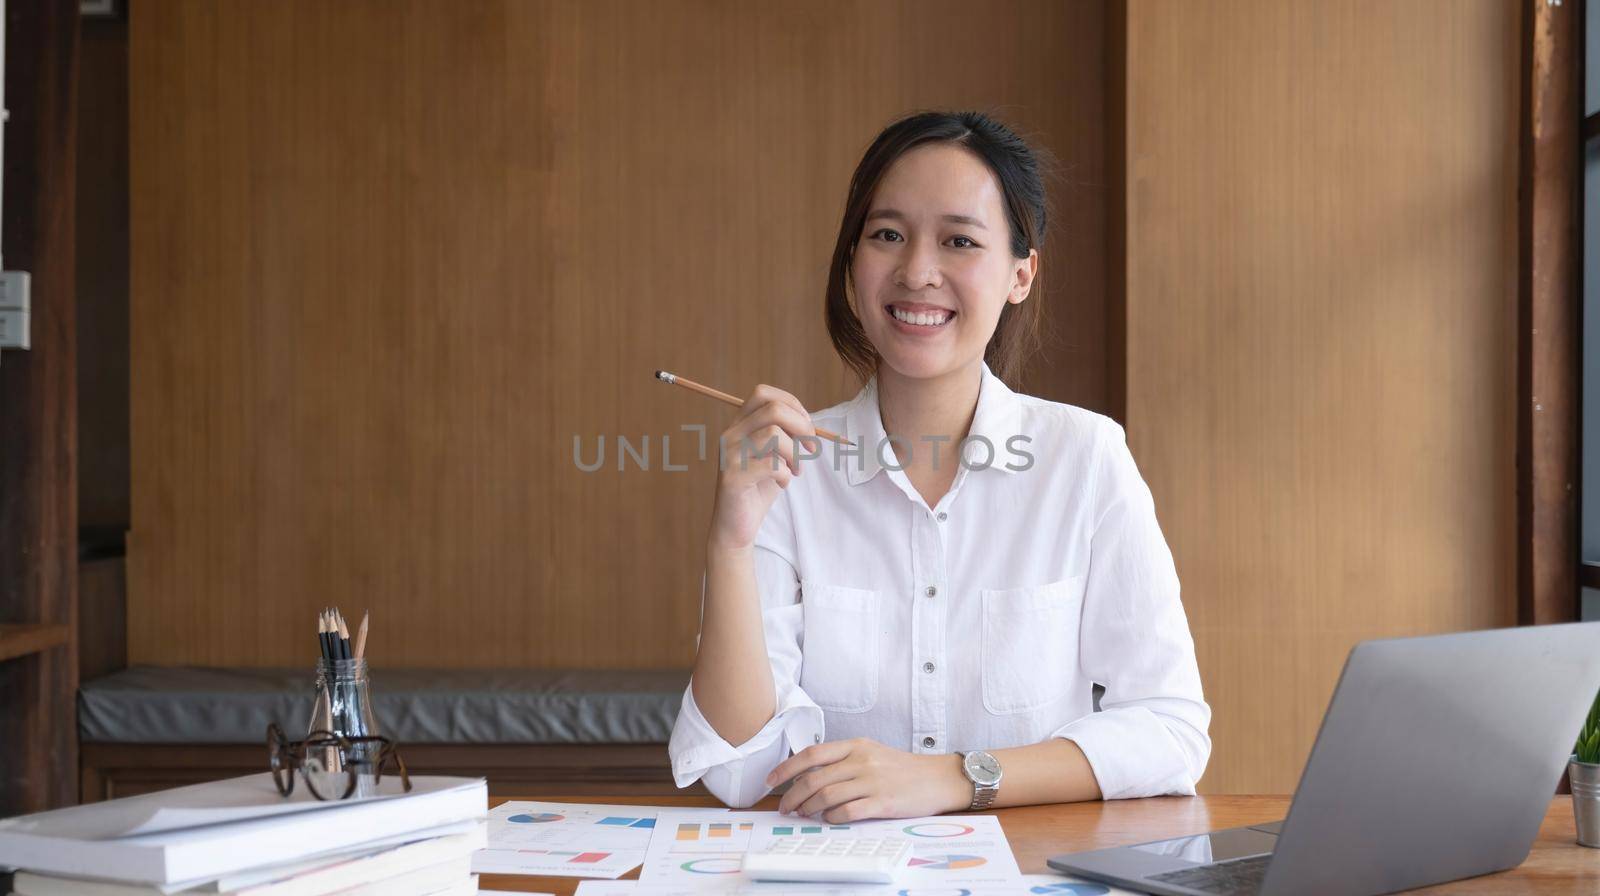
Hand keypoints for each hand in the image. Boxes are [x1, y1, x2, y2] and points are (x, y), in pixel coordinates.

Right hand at [707, 384, 817, 552]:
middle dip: (802, 427)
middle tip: (811, 449)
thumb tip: (810, 424)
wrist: (736, 527)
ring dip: (796, 454)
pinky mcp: (732, 478)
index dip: (792, 404)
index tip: (806, 427)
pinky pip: (772, 464)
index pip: (763, 393)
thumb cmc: (759, 489)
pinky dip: (785, 474)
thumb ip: (786, 436)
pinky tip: (782, 483)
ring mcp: (728, 455)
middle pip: (773, 409)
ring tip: (796, 471)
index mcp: (738, 425)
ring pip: (775, 435)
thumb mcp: (775, 456)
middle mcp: (730, 435)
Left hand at [766, 738, 970, 822]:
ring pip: (827, 795)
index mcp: (856, 746)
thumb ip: (843, 760)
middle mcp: (861, 761)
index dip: (786, 768)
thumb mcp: (871, 752)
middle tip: (784, 807)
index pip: (812, 755)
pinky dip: (832, 817)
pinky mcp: (883, 802)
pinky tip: (829, 819)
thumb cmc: (902, 768)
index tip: (771, 780)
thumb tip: (808, 776)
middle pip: (814, 778)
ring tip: (802, 814)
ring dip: (809, 808)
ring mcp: (872, 781)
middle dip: (792, 795)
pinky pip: (848, 811)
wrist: (937, 778)